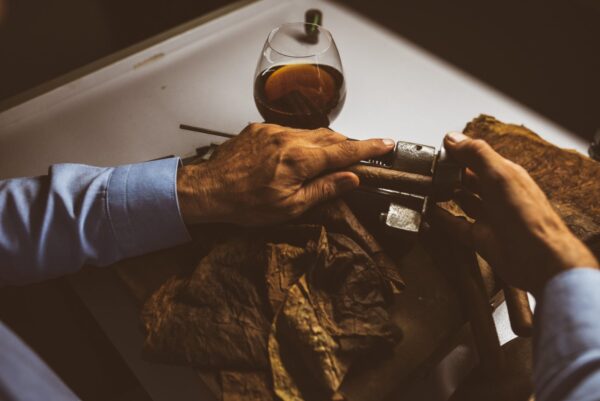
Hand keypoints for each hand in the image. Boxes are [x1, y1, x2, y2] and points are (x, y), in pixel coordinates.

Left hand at [177, 123, 394, 225]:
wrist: (207, 190)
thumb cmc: (244, 203)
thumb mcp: (290, 206)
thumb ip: (323, 188)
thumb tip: (350, 179)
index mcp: (300, 159)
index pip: (345, 150)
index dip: (369, 147)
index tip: (387, 143)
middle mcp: (288, 139)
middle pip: (331, 136)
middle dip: (348, 145)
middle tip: (360, 155)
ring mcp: (273, 130)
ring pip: (311, 132)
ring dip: (324, 144)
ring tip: (326, 161)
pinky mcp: (260, 128)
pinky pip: (290, 131)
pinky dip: (302, 141)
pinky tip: (297, 156)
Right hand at [433, 132, 597, 296]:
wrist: (537, 257)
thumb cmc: (527, 216)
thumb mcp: (499, 175)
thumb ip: (476, 154)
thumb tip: (453, 138)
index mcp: (506, 176)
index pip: (479, 159)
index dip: (459, 153)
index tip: (439, 150)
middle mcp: (498, 195)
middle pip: (469, 179)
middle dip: (450, 174)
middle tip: (429, 170)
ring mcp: (489, 217)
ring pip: (463, 201)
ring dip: (446, 194)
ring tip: (427, 187)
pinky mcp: (480, 238)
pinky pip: (456, 225)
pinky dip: (442, 219)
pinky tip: (430, 213)